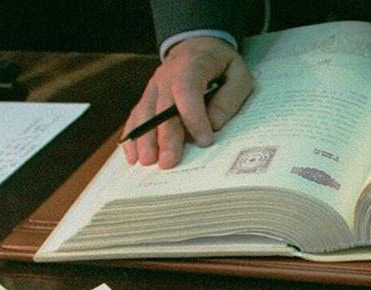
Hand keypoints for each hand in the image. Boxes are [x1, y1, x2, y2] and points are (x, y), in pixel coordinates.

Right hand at [123, 36, 253, 168]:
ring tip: (147, 162)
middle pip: (163, 108)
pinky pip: (135, 116)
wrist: (198, 46)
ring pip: (145, 113)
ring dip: (144, 139)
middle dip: (166, 137)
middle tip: (168, 162)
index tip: (204, 141)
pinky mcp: (147, 98)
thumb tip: (213, 124)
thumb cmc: (221, 66)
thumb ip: (229, 99)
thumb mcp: (238, 75)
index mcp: (192, 66)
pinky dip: (132, 136)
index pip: (187, 91)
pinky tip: (132, 156)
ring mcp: (153, 87)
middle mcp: (167, 76)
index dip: (194, 117)